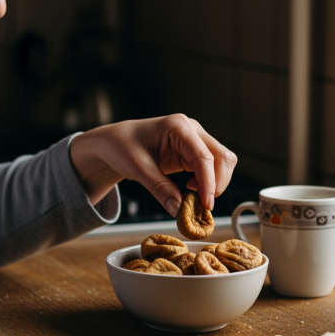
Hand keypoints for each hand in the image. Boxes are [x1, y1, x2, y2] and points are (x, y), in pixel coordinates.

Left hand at [69, 114, 237, 214]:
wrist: (114, 142)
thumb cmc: (122, 146)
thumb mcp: (138, 168)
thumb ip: (160, 188)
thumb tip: (179, 209)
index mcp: (178, 126)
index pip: (203, 156)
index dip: (208, 182)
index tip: (206, 204)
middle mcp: (191, 130)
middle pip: (221, 157)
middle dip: (216, 183)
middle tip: (201, 204)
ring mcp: (194, 140)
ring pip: (220, 162)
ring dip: (214, 183)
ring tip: (193, 197)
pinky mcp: (192, 152)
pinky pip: (210, 168)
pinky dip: (207, 183)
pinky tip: (191, 191)